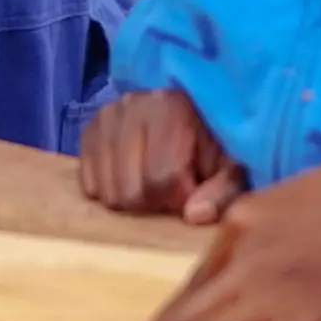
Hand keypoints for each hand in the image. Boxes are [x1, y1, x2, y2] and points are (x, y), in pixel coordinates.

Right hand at [77, 88, 241, 218]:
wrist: (192, 110)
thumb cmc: (215, 142)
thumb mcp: (232, 165)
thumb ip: (223, 191)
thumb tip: (194, 215)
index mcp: (171, 108)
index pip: (162, 179)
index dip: (179, 198)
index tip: (192, 190)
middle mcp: (133, 105)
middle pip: (131, 191)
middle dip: (155, 201)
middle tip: (172, 188)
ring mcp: (107, 116)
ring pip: (108, 191)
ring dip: (133, 198)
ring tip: (153, 182)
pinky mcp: (91, 130)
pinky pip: (89, 183)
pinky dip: (110, 189)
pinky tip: (133, 176)